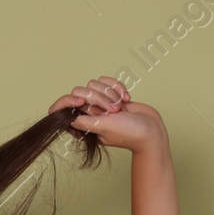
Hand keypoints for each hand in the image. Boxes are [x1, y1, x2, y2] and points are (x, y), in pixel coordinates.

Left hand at [50, 76, 164, 152]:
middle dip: (98, 97)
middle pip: (80, 91)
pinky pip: (106, 81)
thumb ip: (84, 121)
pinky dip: (117, 87)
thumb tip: (66, 117)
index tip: (82, 101)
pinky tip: (127, 99)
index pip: (62, 108)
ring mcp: (100, 103)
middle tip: (113, 111)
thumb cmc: (129, 132)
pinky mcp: (111, 94)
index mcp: (81, 124)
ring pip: (94, 84)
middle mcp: (88, 113)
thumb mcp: (103, 127)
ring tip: (121, 108)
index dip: (68, 101)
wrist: (151, 129)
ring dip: (110, 93)